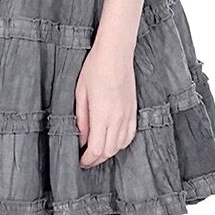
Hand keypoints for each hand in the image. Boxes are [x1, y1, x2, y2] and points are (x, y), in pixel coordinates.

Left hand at [76, 42, 137, 167]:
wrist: (116, 53)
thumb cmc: (94, 69)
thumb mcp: (80, 93)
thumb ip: (81, 119)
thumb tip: (81, 138)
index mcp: (102, 115)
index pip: (96, 148)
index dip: (87, 159)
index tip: (80, 161)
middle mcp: (117, 118)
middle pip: (109, 151)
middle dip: (96, 159)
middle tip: (86, 159)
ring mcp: (127, 115)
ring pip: (120, 145)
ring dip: (108, 152)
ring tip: (97, 151)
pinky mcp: (133, 110)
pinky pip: (130, 135)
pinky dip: (120, 143)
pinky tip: (112, 141)